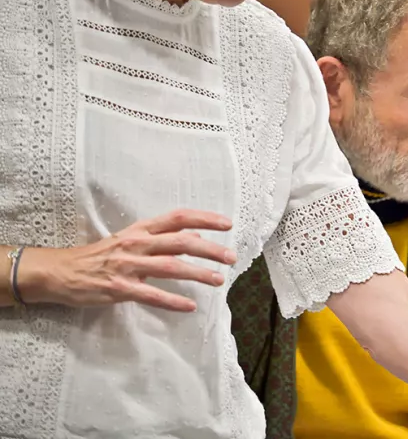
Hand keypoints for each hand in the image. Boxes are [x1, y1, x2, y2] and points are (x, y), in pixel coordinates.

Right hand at [17, 209, 235, 311]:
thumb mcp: (132, 240)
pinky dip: (172, 301)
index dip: (205, 219)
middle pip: (181, 243)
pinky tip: (190, 306)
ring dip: (198, 274)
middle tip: (231, 257)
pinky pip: (151, 295)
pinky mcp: (119, 289)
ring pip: (171, 268)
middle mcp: (137, 244)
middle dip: (210, 250)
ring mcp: (128, 266)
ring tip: (219, 280)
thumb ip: (163, 239)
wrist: (61, 272)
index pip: (178, 218)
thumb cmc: (100, 255)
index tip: (227, 224)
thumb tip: (197, 239)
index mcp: (141, 229)